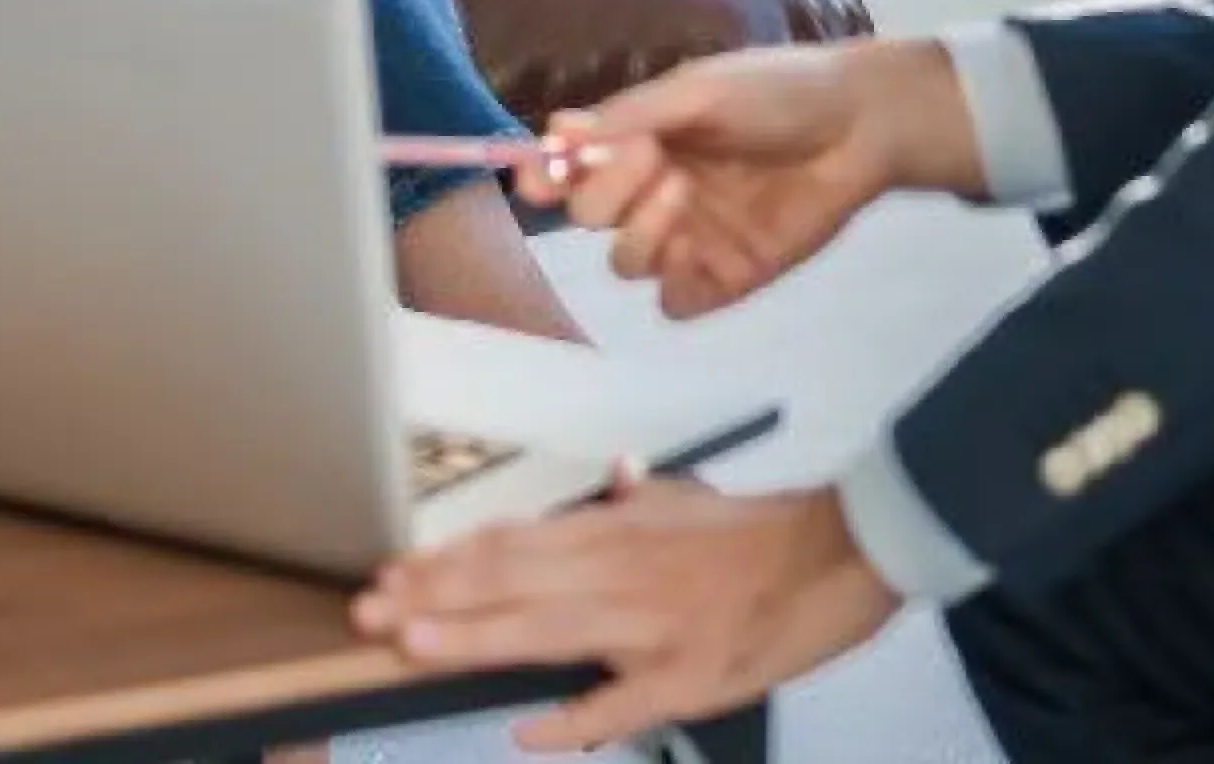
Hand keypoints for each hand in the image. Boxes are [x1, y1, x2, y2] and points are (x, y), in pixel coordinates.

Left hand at [352, 474, 899, 751]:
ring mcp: (652, 628)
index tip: (393, 571)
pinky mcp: (689, 679)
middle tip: (371, 611)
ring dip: (474, 640)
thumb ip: (636, 499)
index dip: (447, 558)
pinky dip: (570, 723)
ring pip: (546, 632)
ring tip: (414, 646)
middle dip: (435, 596)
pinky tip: (525, 733)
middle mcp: (622, 570)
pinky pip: (617, 707)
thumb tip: (610, 479)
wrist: (841, 555)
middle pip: (512, 580)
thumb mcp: (686, 501)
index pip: (511, 541)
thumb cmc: (760, 534)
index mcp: (617, 527)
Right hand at [523, 40, 985, 317]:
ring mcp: (690, 238)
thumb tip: (556, 132)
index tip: (538, 177)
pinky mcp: (728, 277)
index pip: (569, 169)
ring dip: (640, 233)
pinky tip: (699, 250)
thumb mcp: (698, 90)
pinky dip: (676, 284)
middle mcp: (653, 191)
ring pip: (626, 265)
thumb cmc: (778, 91)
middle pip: (589, 219)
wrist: (859, 125)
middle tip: (652, 157)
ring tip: (684, 192)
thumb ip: (629, 116)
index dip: (544, 177)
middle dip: (607, 191)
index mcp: (639, 141)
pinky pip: (676, 304)